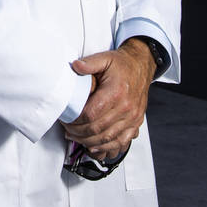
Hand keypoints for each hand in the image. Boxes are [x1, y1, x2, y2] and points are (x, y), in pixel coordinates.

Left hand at [62, 40, 154, 159]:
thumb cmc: (121, 64)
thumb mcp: (104, 58)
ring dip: (90, 142)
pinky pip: (122, 142)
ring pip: (108, 139)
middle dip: (79, 133)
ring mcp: (132, 118)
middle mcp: (126, 108)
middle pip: (98, 129)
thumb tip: (75, 65)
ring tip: (76, 139)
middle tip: (67, 131)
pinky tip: (96, 148)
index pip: (91, 114)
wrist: (141, 67)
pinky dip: (108, 148)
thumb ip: (89, 63)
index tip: (65, 119)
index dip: (75, 120)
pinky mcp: (136, 123)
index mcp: (115, 93)